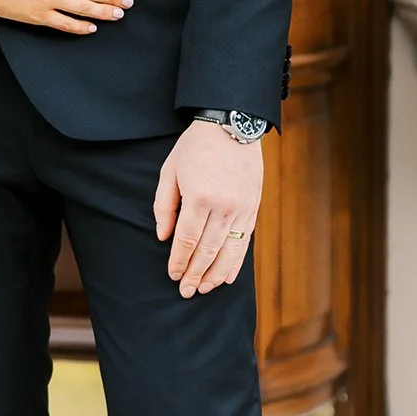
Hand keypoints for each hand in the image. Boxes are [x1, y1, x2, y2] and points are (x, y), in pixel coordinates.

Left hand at [153, 118, 263, 295]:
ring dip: (215, 274)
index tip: (173, 275)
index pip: (186, 240)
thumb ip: (164, 206)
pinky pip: (245, 241)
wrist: (232, 124)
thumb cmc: (195, 146)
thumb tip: (163, 237)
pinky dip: (236, 262)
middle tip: (185, 291)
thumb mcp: (170, 170)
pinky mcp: (254, 207)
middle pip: (207, 250)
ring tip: (204, 289)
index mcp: (198, 196)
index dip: (178, 262)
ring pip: (228, 251)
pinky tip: (227, 276)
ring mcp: (242, 208)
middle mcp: (223, 206)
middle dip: (194, 274)